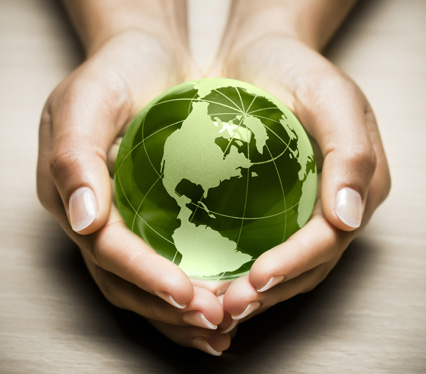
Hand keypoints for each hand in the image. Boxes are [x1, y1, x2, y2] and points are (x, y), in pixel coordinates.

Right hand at [37, 26, 230, 353]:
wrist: (145, 56)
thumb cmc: (116, 71)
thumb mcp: (87, 99)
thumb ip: (75, 157)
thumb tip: (85, 221)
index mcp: (74, 197)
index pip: (108, 252)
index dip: (146, 278)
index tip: (188, 296)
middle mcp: (96, 217)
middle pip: (126, 281)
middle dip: (168, 308)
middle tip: (215, 322)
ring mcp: (124, 219)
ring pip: (144, 284)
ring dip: (180, 312)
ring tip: (222, 327)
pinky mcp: (152, 214)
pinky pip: (168, 261)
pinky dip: (189, 290)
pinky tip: (220, 303)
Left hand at [214, 32, 390, 322]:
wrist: (259, 55)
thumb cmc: (295, 68)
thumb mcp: (330, 95)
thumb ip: (350, 153)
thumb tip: (349, 217)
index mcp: (359, 184)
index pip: (330, 240)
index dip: (296, 264)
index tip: (256, 280)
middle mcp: (334, 204)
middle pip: (308, 264)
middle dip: (271, 291)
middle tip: (229, 307)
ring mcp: (304, 208)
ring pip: (285, 265)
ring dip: (254, 291)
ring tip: (218, 305)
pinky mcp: (274, 206)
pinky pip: (260, 245)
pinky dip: (238, 267)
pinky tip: (211, 277)